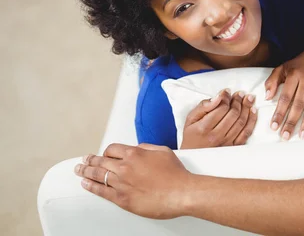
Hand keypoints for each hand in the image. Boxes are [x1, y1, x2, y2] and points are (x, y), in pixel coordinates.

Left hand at [74, 144, 194, 218]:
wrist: (181, 193)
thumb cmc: (176, 174)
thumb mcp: (163, 151)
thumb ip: (147, 148)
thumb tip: (138, 149)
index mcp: (135, 153)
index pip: (112, 149)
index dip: (106, 152)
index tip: (104, 154)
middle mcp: (125, 167)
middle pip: (101, 161)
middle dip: (90, 160)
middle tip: (84, 160)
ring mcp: (121, 183)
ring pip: (98, 175)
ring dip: (86, 172)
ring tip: (79, 170)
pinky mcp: (122, 199)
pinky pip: (101, 191)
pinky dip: (91, 187)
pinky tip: (86, 184)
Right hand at [180, 89, 256, 148]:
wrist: (193, 157)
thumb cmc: (192, 136)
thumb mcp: (191, 119)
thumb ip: (204, 106)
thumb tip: (219, 97)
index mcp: (204, 127)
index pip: (221, 108)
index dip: (226, 97)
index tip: (227, 91)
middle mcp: (216, 136)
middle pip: (233, 114)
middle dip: (238, 100)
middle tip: (240, 93)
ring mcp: (226, 143)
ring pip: (241, 121)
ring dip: (247, 107)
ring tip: (249, 98)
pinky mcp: (234, 147)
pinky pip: (246, 132)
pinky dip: (252, 120)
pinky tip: (253, 110)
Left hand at [264, 50, 303, 140]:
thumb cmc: (297, 65)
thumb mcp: (282, 69)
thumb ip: (272, 81)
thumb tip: (267, 98)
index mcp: (293, 75)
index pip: (285, 97)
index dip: (279, 112)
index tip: (274, 126)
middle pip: (299, 103)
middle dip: (292, 121)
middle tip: (286, 136)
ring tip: (303, 135)